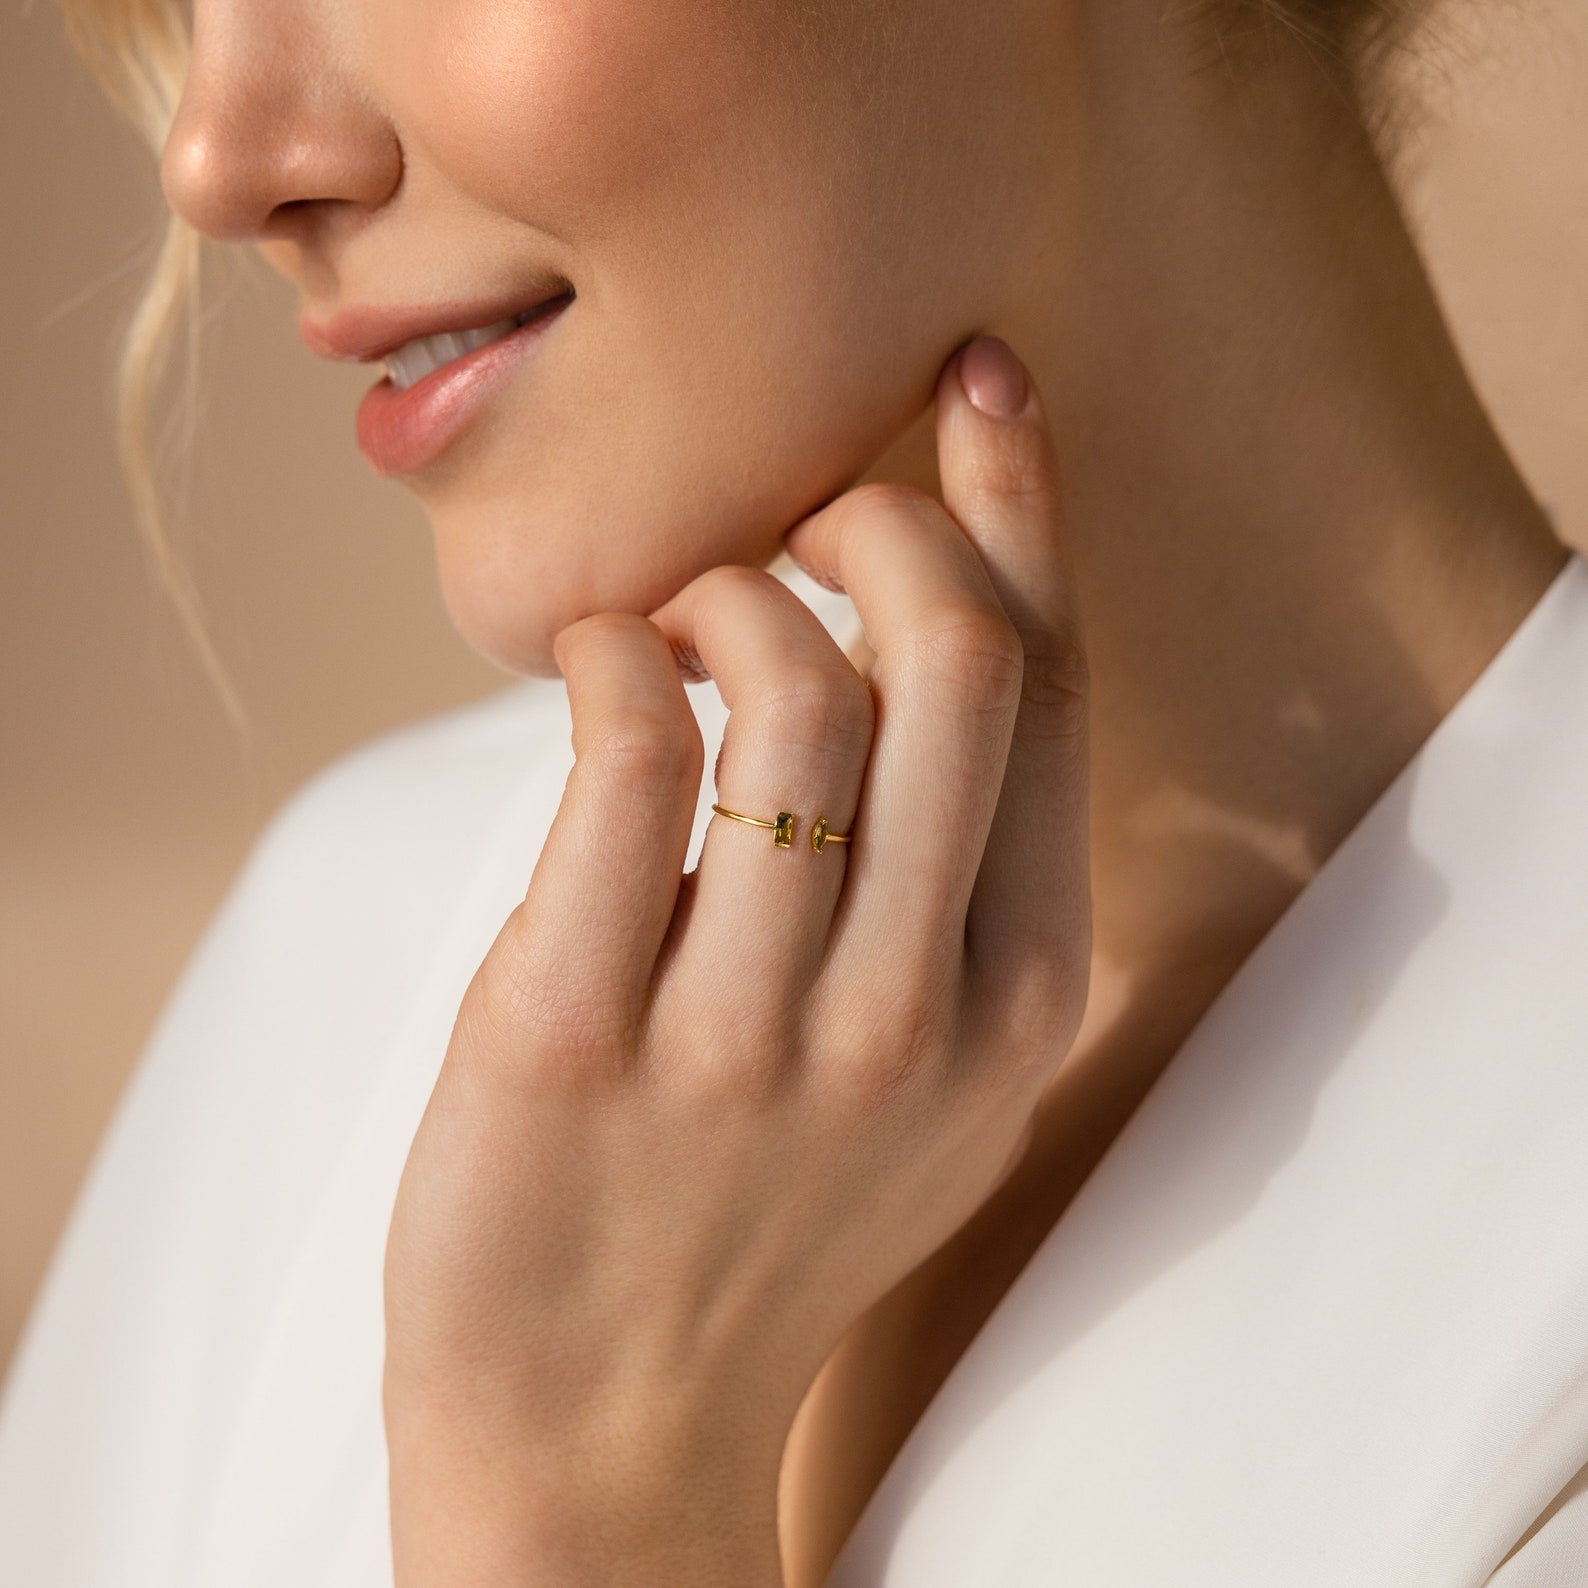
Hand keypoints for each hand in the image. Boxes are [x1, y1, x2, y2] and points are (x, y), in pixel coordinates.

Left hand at [382, 334, 1091, 1585]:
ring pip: (791, 687)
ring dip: (725, 585)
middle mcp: (912, 1014)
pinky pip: (625, 752)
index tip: (978, 389)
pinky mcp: (574, 1031)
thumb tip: (917, 628)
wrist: (604, 1425)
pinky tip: (594, 658)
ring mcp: (746, 1035)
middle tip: (801, 513)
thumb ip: (953, 884)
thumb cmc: (755, 1215)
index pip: (1051, 698)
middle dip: (883, 520)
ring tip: (674, 608)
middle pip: (954, 661)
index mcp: (1020, 1003)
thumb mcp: (920, 1070)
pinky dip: (608, 650)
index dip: (1023, 516)